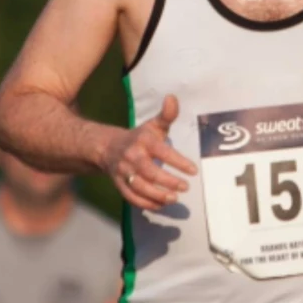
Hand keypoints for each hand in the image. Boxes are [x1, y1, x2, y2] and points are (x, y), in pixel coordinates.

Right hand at [106, 94, 196, 209]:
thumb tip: (172, 97)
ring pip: (139, 186)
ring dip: (157, 195)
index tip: (193, 171)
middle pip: (149, 172)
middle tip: (185, 187)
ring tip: (174, 198)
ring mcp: (124, 172)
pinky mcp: (119, 184)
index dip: (178, 162)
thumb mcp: (153, 125)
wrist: (108, 148)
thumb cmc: (139, 137)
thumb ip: (167, 115)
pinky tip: (160, 205)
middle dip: (168, 181)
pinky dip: (145, 203)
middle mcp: (132, 156)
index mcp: (143, 140)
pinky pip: (130, 197)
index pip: (162, 152)